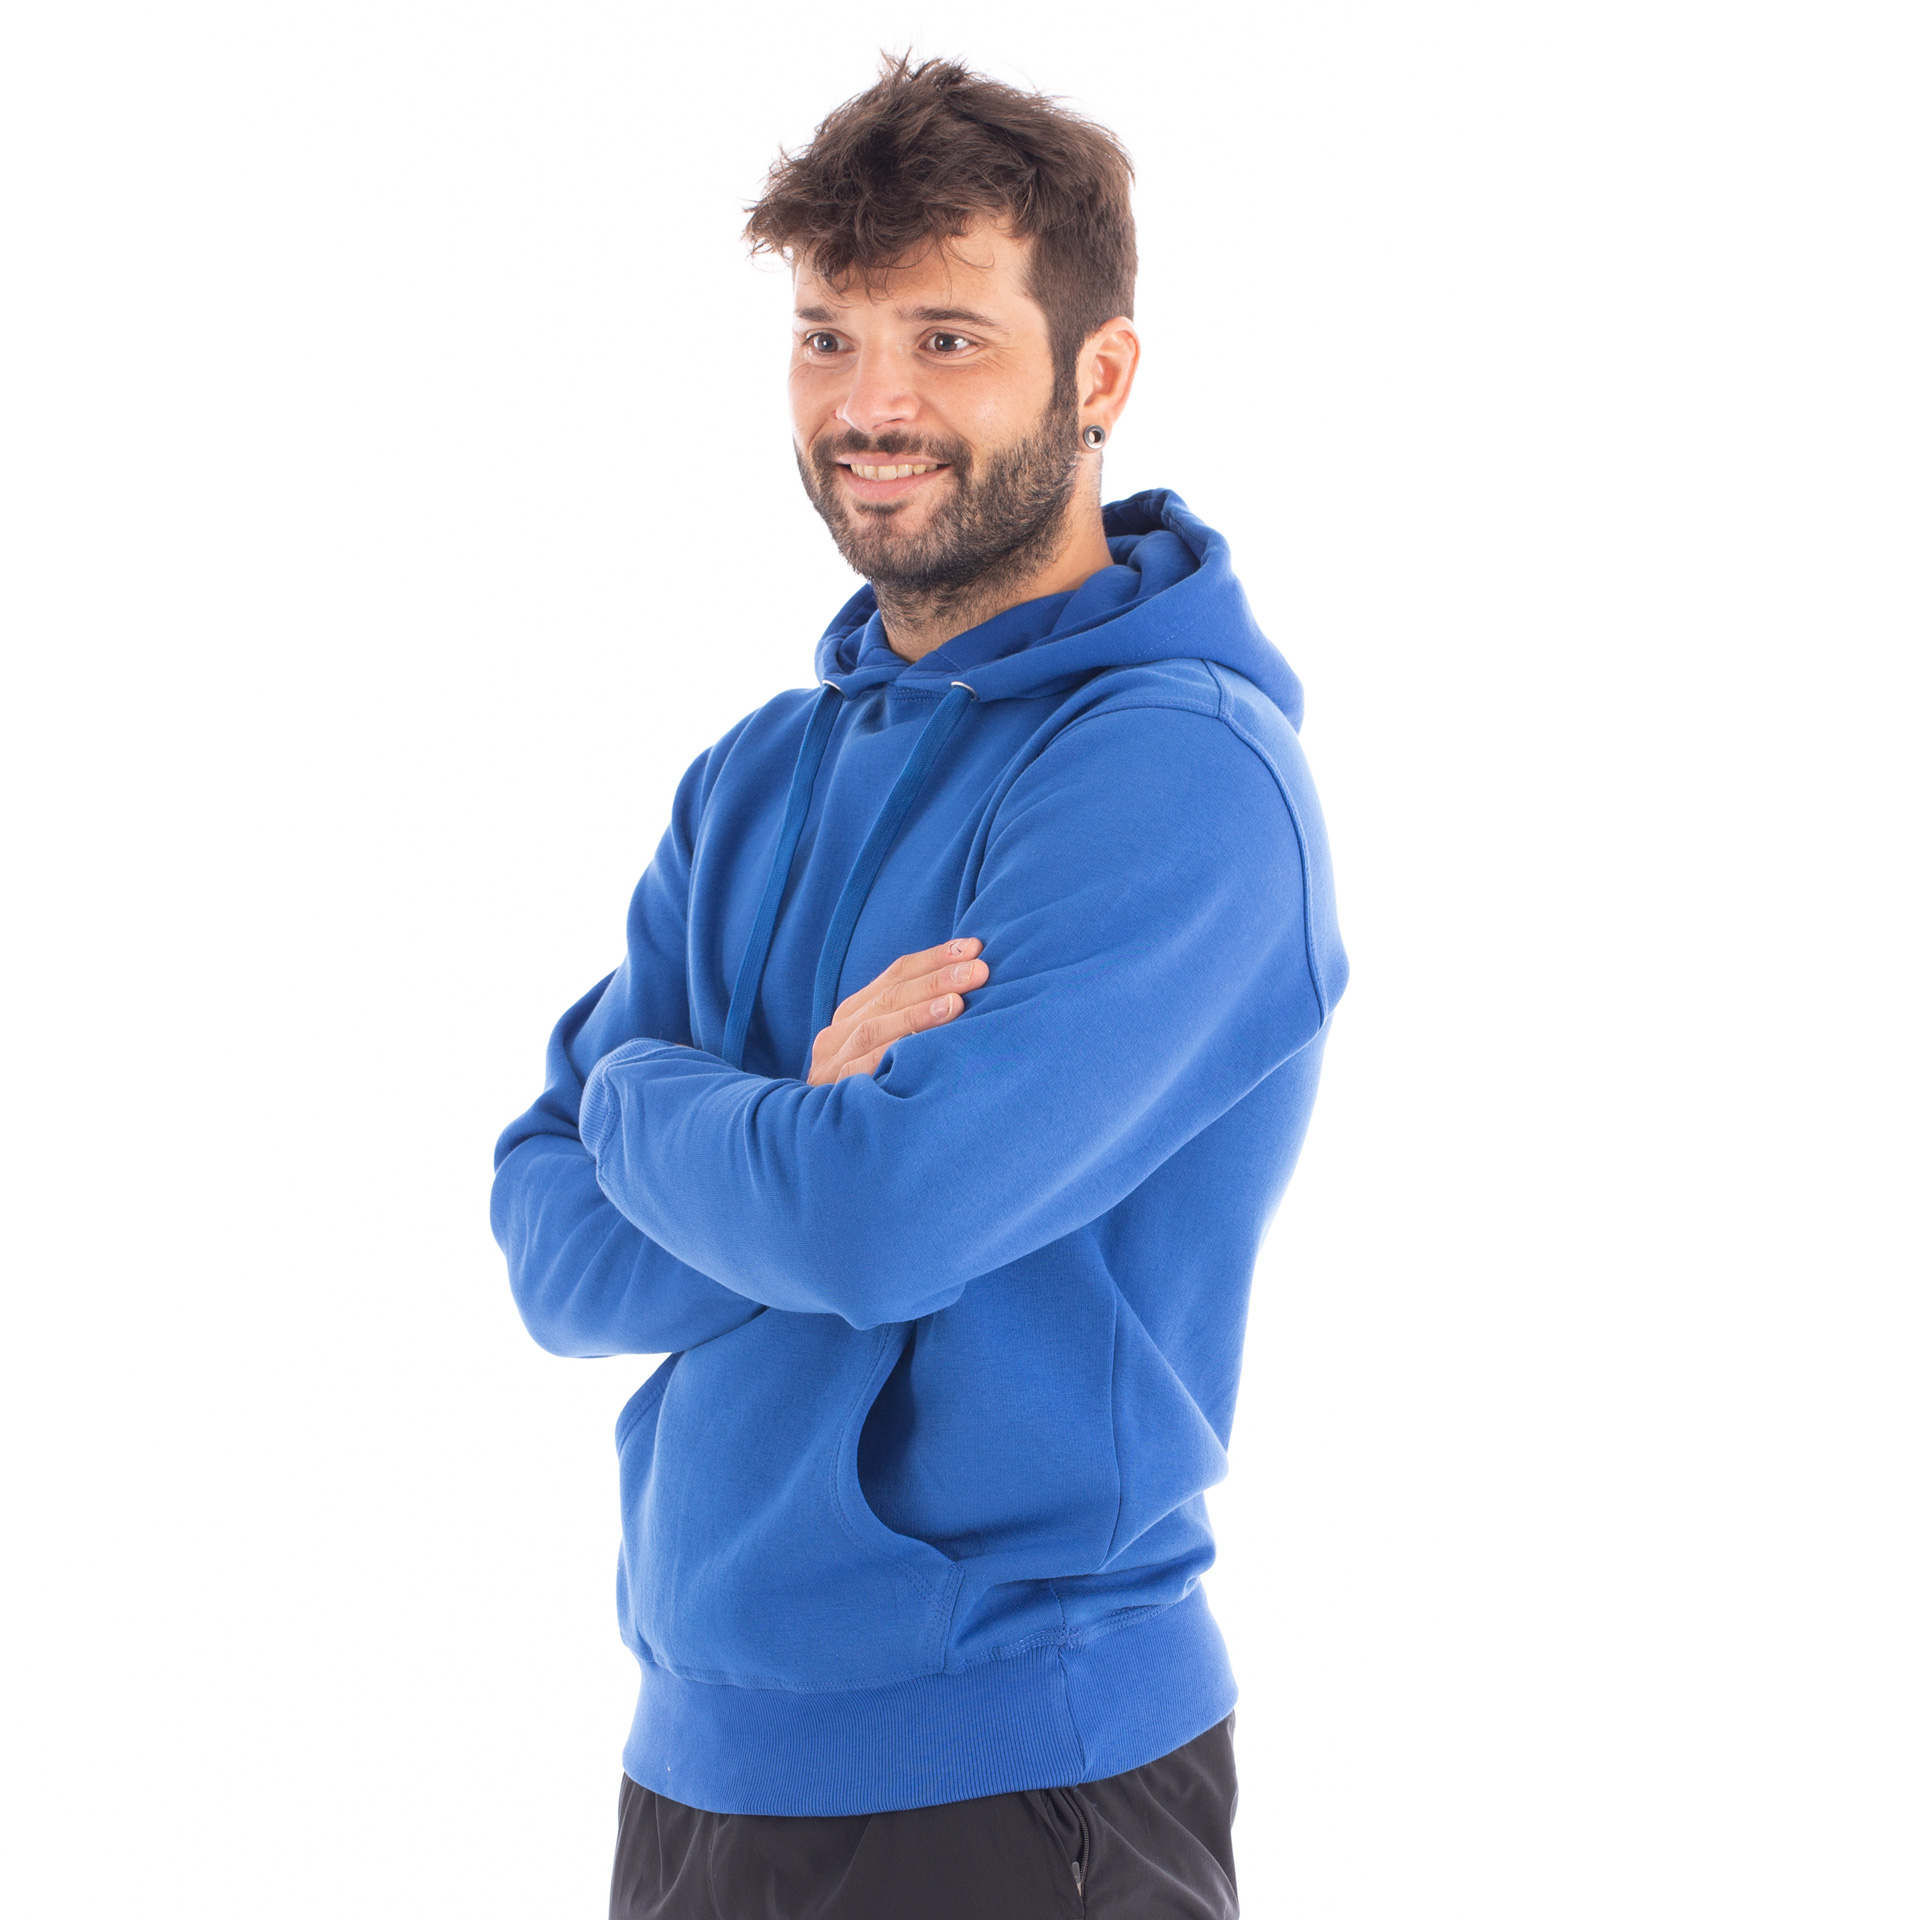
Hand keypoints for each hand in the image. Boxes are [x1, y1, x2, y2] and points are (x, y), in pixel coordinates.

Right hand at [806, 937, 988, 1085]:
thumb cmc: (879, 1098)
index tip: (974, 948)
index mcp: (852, 1018)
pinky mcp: (830, 1098)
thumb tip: (972, 993)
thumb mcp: (893, 1054)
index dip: (934, 959)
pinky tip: (922, 1050)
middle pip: (888, 998)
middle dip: (936, 980)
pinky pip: (860, 1071)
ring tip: (957, 1003)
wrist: (832, 1158)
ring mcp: (830, 1067)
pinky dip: (890, 1055)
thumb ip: (917, 1025)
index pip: (894, 977)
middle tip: (979, 970)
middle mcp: (837, 1037)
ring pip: (872, 1030)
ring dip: (917, 1014)